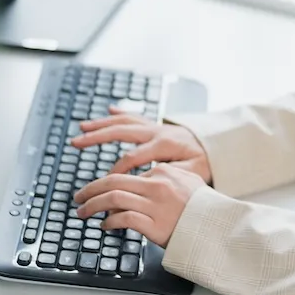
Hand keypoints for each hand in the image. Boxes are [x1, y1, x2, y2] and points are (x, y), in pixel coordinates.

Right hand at [70, 109, 211, 183]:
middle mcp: (157, 131)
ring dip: (102, 123)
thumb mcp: (192, 173)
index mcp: (164, 145)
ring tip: (82, 127)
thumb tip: (145, 181)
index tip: (106, 183)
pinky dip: (121, 113)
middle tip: (76, 142)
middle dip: (98, 136)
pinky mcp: (157, 126)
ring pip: (125, 121)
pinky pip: (135, 117)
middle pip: (122, 131)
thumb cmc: (205, 163)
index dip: (117, 170)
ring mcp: (156, 126)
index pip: (133, 157)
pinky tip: (108, 111)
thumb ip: (168, 176)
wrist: (218, 147)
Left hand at [73, 164, 204, 246]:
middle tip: (78, 197)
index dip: (105, 183)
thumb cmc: (203, 207)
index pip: (125, 174)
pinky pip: (123, 219)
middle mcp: (156, 185)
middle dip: (90, 190)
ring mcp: (154, 205)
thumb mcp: (187, 181)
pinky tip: (104, 226)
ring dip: (93, 205)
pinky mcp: (153, 225)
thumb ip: (165, 176)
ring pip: (113, 199)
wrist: (216, 227)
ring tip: (83, 212)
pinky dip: (109, 222)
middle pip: (113, 182)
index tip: (96, 192)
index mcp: (162, 172)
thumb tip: (143, 179)